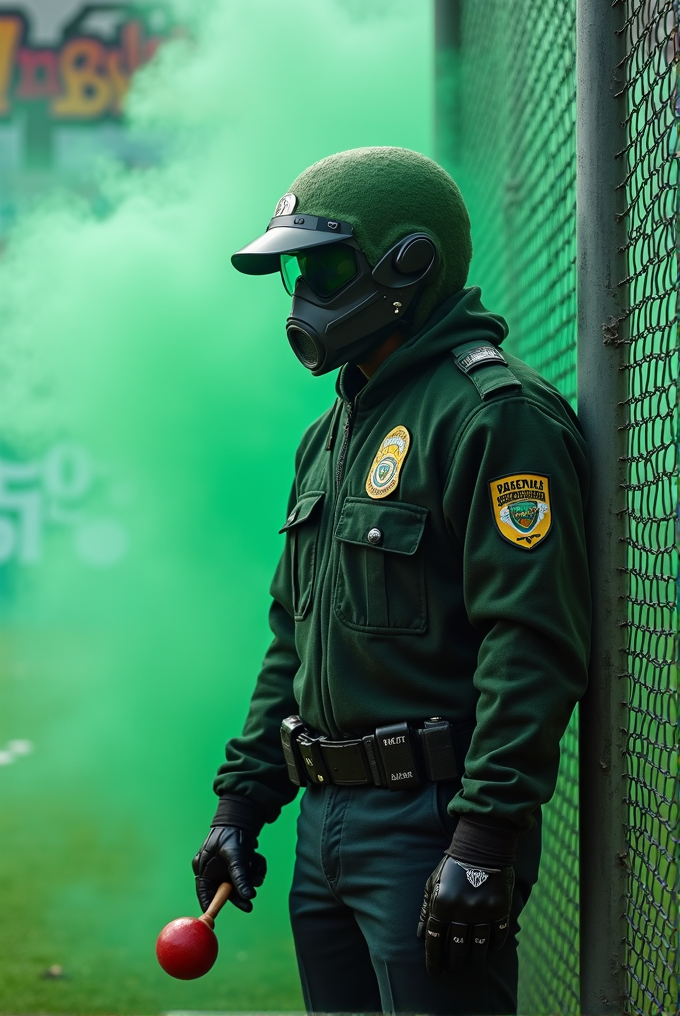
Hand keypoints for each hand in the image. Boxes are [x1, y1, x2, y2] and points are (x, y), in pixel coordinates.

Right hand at [192, 826, 266, 913]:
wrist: (242, 817)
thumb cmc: (232, 833)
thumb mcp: (235, 855)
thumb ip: (240, 876)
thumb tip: (248, 896)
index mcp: (203, 867)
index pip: (204, 892)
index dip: (211, 905)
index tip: (216, 919)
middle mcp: (212, 870)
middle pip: (224, 891)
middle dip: (239, 893)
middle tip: (249, 904)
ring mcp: (224, 868)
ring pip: (238, 883)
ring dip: (251, 878)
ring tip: (257, 867)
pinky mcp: (236, 865)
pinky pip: (246, 875)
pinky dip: (255, 869)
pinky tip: (258, 858)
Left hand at [417, 855, 513, 974]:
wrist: (481, 848)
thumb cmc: (453, 867)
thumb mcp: (433, 883)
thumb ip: (425, 909)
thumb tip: (419, 935)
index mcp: (441, 905)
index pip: (434, 940)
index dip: (433, 959)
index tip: (434, 972)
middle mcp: (461, 911)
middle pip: (455, 947)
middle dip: (451, 961)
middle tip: (451, 969)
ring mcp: (482, 911)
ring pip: (477, 946)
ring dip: (472, 957)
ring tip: (469, 962)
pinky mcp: (499, 909)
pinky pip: (497, 936)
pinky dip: (493, 946)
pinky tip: (488, 950)